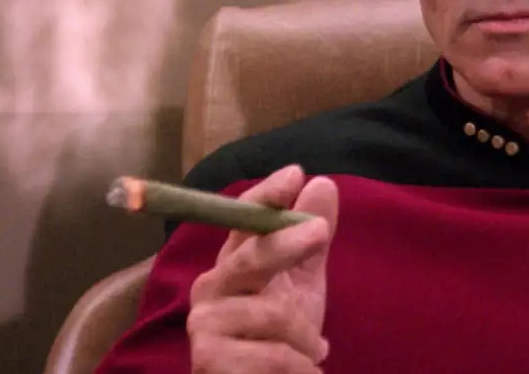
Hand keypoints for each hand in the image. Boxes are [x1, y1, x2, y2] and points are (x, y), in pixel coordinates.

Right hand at [187, 165, 337, 372]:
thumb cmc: (278, 341)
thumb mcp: (301, 290)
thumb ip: (311, 244)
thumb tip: (323, 183)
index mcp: (233, 266)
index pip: (243, 222)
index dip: (265, 197)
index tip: (294, 174)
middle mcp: (211, 290)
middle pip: (250, 258)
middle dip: (285, 243)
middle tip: (320, 230)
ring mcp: (205, 326)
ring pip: (273, 315)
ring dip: (305, 337)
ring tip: (311, 353)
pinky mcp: (208, 362)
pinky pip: (274, 356)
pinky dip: (301, 367)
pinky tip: (306, 370)